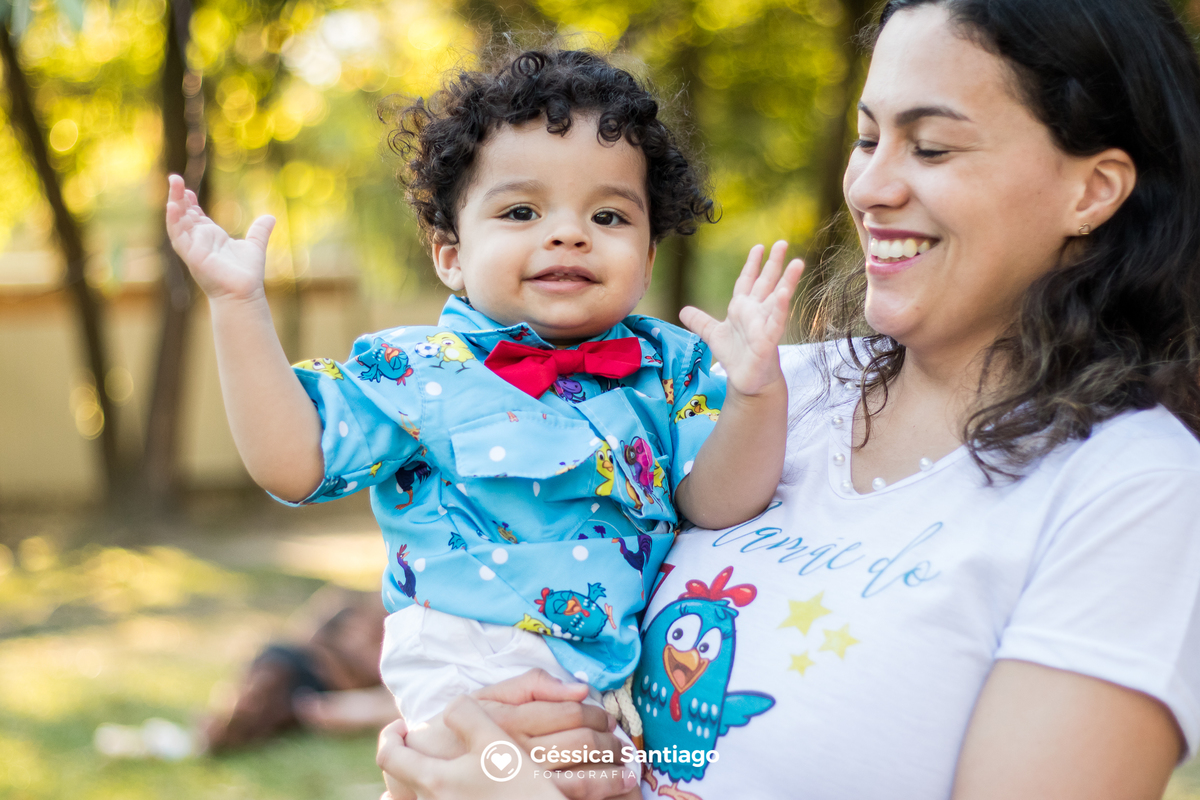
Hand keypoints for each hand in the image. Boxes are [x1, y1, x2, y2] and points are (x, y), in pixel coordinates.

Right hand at [165, 173, 274, 301]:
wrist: (244, 293)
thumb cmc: (247, 274)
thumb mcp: (254, 245)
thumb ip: (260, 231)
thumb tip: (270, 217)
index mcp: (211, 237)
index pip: (195, 216)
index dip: (190, 202)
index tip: (188, 188)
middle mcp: (199, 241)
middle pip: (184, 214)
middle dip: (178, 196)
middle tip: (175, 178)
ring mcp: (193, 247)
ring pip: (177, 221)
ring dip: (174, 202)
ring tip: (174, 183)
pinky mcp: (191, 255)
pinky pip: (178, 235)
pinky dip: (174, 220)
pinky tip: (173, 205)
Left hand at [378, 695, 567, 799]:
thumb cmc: (518, 791)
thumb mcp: (496, 742)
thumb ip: (468, 715)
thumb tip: (450, 707)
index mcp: (434, 780)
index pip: (390, 756)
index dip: (390, 736)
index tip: (400, 726)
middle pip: (403, 778)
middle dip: (411, 757)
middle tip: (421, 741)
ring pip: (424, 794)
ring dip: (431, 776)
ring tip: (452, 763)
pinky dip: (448, 792)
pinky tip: (475, 786)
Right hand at [401, 670, 637, 799]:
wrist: (425, 773)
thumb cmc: (458, 731)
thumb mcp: (485, 698)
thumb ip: (530, 686)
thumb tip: (578, 687)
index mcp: (511, 721)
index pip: (570, 711)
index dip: (596, 712)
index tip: (606, 715)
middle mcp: (520, 753)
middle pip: (582, 742)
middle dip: (611, 740)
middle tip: (620, 739)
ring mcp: (524, 784)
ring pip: (584, 777)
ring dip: (614, 769)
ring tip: (628, 764)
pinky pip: (573, 799)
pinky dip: (603, 793)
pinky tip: (618, 787)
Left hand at [679, 240, 803, 397]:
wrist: (747, 380)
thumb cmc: (736, 356)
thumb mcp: (713, 335)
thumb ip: (701, 321)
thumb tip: (683, 310)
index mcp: (743, 308)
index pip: (747, 281)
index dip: (752, 264)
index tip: (759, 247)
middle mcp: (756, 312)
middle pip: (766, 283)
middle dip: (774, 263)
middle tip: (783, 243)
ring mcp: (765, 324)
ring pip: (778, 299)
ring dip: (787, 281)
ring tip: (798, 262)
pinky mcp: (768, 340)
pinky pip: (776, 321)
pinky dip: (781, 307)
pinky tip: (786, 293)